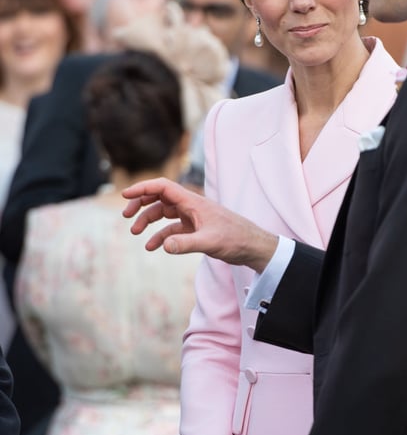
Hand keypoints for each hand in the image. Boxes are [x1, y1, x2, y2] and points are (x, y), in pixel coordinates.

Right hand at [121, 177, 277, 270]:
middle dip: (140, 203)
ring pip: (163, 213)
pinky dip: (160, 236)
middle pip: (159, 198)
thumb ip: (185, 244)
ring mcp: (192, 217)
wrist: (253, 246)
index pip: (163, 187)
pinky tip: (151, 246)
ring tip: (134, 233)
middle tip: (125, 215)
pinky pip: (172, 229)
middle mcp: (191, 206)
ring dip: (147, 221)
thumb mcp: (209, 242)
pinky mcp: (195, 229)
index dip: (143, 188)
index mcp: (193, 202)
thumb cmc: (235, 239)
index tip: (125, 195)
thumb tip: (163, 246)